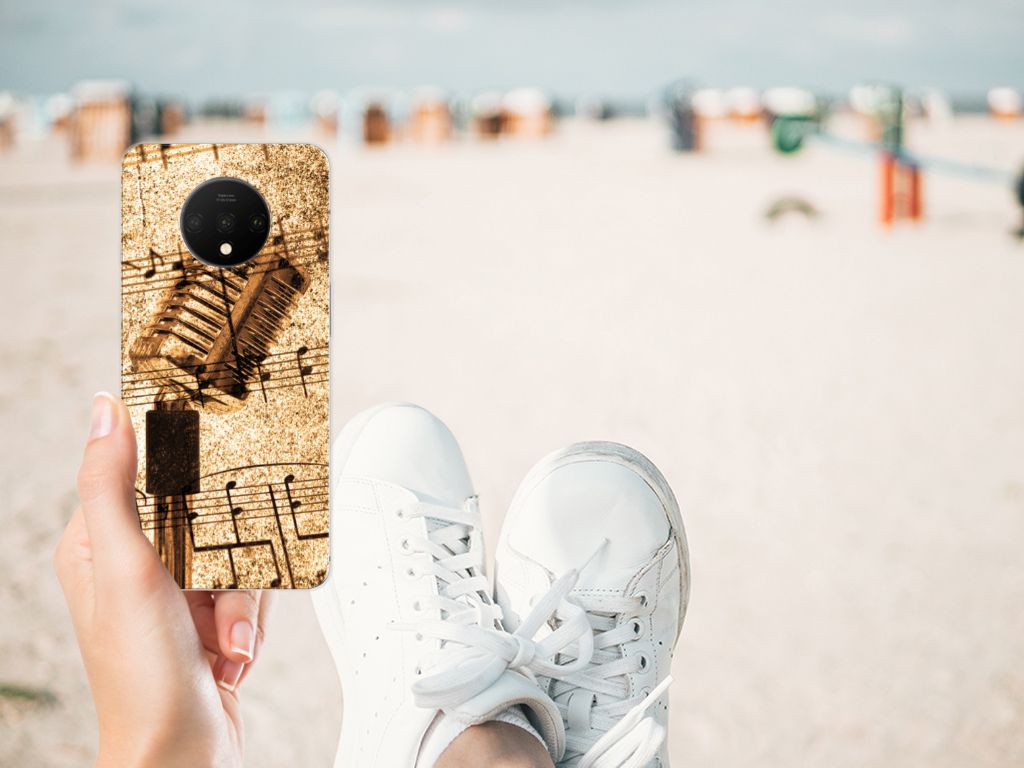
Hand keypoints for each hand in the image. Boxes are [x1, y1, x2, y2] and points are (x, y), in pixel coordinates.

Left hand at [54, 393, 272, 767]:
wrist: (183, 755)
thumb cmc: (142, 678)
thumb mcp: (126, 570)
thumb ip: (112, 488)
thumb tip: (105, 412)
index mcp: (97, 544)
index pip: (142, 474)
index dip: (182, 467)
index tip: (213, 453)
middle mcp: (135, 565)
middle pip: (205, 514)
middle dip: (226, 557)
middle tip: (218, 587)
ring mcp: (174, 594)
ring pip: (236, 552)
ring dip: (240, 599)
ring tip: (225, 635)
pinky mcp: (207, 618)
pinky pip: (250, 588)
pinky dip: (250, 620)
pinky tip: (232, 650)